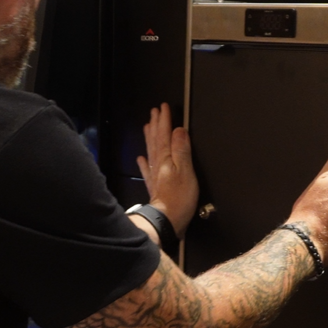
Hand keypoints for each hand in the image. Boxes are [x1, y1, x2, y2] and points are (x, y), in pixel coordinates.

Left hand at [136, 103, 198, 237]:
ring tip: (147, 126)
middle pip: (156, 140)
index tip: (164, 107)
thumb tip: (179, 130)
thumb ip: (182, 150)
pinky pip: (147, 170)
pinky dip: (144, 162)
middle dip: (156, 125)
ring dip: (150, 137)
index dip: (165, 121)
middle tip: (154, 111)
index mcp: (167, 159)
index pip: (165, 135)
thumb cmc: (179, 198)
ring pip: (151, 151)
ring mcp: (155, 176)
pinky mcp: (155, 187)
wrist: (165, 220)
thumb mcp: (186, 171)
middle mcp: (158, 164)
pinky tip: (141, 158)